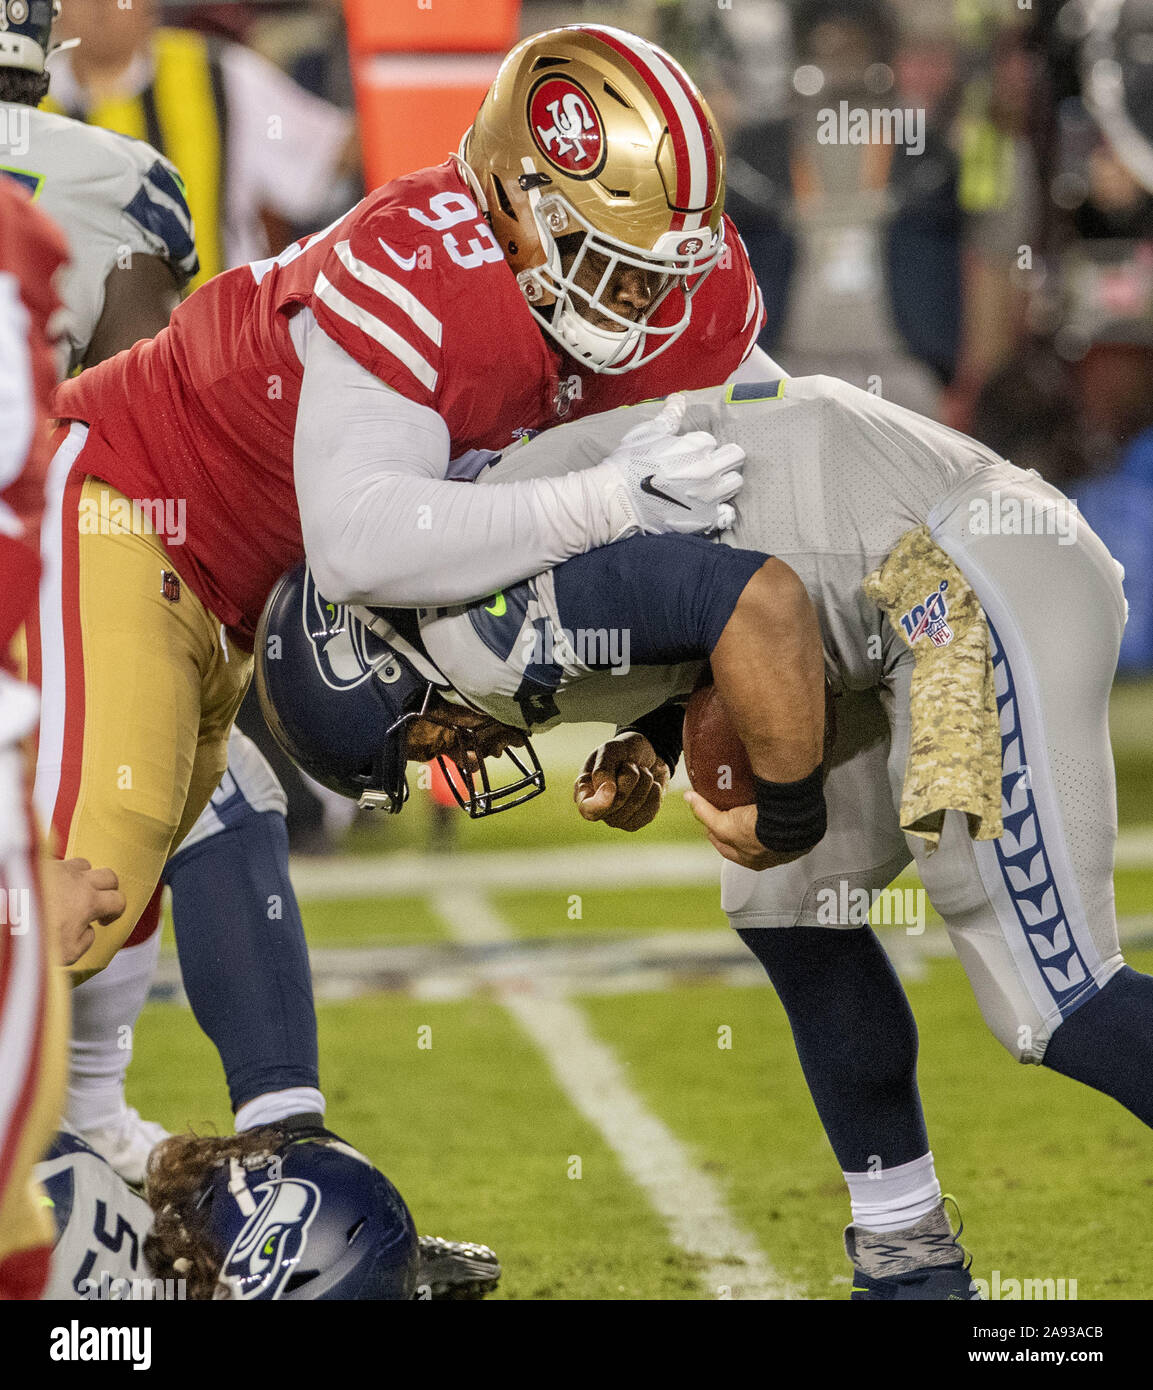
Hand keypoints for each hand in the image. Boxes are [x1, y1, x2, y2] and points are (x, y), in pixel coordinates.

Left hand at [41, 856, 125, 966]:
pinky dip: (59, 874)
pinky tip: (50, 887)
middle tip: (99, 901)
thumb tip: (87, 930)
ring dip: (83, 877)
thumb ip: (86, 940)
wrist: (4, 918)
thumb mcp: (68, 954)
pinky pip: (58, 863)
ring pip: (83, 864)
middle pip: (108, 875)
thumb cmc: (32, 935)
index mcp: (88, 902)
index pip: (118, 900)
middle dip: (108, 889)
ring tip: (72, 891)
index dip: (116, 911)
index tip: (105, 919)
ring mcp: (58, 869)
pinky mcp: (38, 864)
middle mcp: (77, 880)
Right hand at [574, 733, 669, 830]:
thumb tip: (607, 790)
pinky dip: (655, 792)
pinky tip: (650, 785)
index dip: (601, 803)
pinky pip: (650, 812)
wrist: (648, 755)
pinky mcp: (635, 822)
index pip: (587, 809)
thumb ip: (603, 769)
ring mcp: (616, 819)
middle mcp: (598, 809)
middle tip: (629, 764)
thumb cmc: (623, 751)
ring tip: (640, 772)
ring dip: (644, 781)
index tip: (612, 787)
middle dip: (630, 778)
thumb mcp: (610, 750)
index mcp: (584, 791)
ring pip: (635, 805)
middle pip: (617, 804)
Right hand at [600, 393, 744, 538]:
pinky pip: (728, 513)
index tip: (686, 453)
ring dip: (724, 482)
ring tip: (707, 486)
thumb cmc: (629, 464)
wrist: (618, 500)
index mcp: (697, 446)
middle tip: (707, 465)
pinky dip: (722, 510)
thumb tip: (679, 398)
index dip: (699, 446)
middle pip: (735, 458)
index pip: (712, 441)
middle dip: (723, 458)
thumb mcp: (647, 433)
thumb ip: (669, 416)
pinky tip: (709, 508)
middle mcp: (709, 469)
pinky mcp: (705, 518)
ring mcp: (709, 496)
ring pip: (735, 483)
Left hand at [684, 791, 798, 870]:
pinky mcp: (801, 833)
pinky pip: (785, 823)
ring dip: (760, 822)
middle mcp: (769, 857)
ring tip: (753, 804)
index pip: (726, 848)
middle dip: (738, 829)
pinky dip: (778, 815)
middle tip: (733, 810)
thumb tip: (689, 799)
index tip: (712, 820)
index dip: (716, 833)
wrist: (790, 821)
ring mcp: (786, 846)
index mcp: (750, 861)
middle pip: (746, 842)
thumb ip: (705, 813)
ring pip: (767, 834)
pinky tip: (774, 803)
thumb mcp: (723, 824)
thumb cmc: (760, 830)